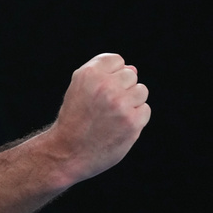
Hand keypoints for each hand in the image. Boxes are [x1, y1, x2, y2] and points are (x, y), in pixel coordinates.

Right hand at [47, 53, 150, 183]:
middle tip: (106, 106)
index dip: (111, 75)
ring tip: (114, 115)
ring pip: (141, 91)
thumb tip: (133, 69)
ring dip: (132, 102)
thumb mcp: (79, 88)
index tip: (101, 90)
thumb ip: (103, 74)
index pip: (117, 60)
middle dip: (122, 88)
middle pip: (131, 75)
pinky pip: (145, 110)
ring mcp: (120, 104)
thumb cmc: (75, 118)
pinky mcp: (132, 122)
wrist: (67, 152)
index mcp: (89, 74)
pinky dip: (136, 118)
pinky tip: (119, 126)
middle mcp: (105, 86)